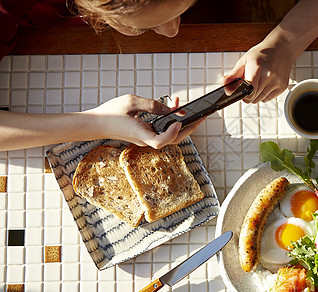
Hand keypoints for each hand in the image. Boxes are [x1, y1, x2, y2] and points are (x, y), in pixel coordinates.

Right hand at [87, 94, 201, 148]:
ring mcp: (146, 139)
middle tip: (201, 117)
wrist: (95, 123)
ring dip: (179, 122)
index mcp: (140, 135)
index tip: (177, 120)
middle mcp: (145, 140)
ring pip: (169, 136)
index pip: (161, 141)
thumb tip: (171, 108)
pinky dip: (169, 121)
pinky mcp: (145, 135)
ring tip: (183, 106)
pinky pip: (161, 130)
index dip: (172, 132)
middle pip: (172, 140)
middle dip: (188, 129)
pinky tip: (171, 108)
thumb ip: (152, 104)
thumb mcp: (131, 101)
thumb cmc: (110, 112)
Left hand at [222, 41, 294, 103]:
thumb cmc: (262, 53)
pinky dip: (263, 95)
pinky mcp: (282, 87)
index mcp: (258, 68)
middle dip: (246, 94)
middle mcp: (269, 76)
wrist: (281, 48)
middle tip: (248, 82)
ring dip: (254, 95)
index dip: (241, 93)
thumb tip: (223, 84)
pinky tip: (264, 83)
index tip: (239, 90)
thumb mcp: (244, 61)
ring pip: (259, 100)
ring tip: (257, 81)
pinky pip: (267, 99)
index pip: (248, 91)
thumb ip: (233, 75)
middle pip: (252, 98)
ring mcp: (277, 82)